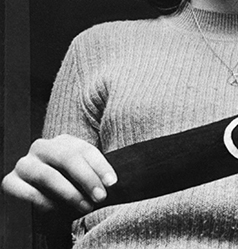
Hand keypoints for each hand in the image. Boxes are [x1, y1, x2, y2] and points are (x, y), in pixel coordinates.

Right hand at [1, 134, 117, 213]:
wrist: (36, 201)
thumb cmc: (66, 187)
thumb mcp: (80, 177)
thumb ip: (92, 174)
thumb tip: (110, 183)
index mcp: (62, 142)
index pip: (84, 149)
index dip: (100, 166)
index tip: (112, 183)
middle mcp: (42, 148)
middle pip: (67, 158)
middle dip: (87, 178)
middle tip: (100, 196)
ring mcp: (24, 164)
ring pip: (48, 175)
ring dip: (70, 193)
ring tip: (85, 206)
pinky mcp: (10, 182)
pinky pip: (30, 192)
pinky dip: (47, 203)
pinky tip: (59, 210)